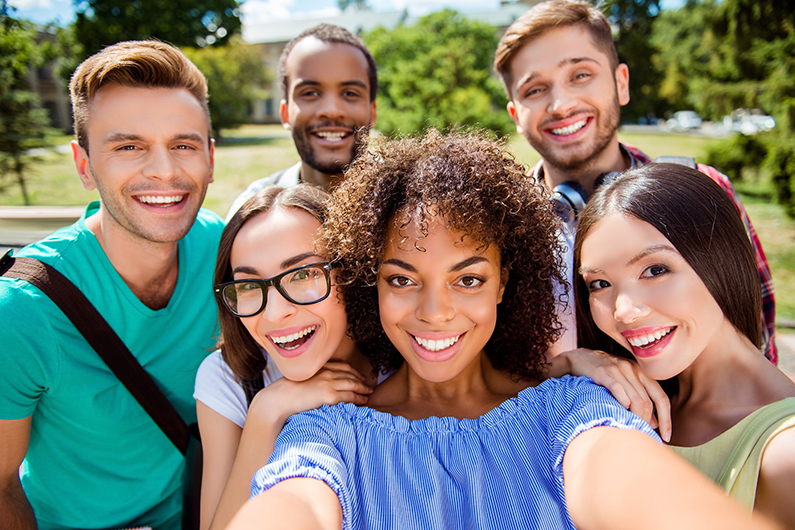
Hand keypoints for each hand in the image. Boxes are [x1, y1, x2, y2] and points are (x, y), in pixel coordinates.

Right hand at [249, 361, 373, 425]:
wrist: (280, 398)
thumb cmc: (286, 390)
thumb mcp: (302, 378)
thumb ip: (313, 378)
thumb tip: (318, 385)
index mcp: (320, 367)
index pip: (342, 366)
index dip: (353, 371)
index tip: (359, 375)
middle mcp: (326, 373)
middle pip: (350, 374)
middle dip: (361, 380)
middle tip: (368, 385)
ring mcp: (329, 383)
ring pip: (352, 385)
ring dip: (363, 389)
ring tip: (369, 393)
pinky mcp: (329, 396)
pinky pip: (349, 397)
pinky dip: (359, 399)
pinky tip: (363, 401)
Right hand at [550, 349, 671, 441]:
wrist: (579, 359)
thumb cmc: (604, 374)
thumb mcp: (625, 383)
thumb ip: (640, 400)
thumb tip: (654, 423)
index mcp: (642, 373)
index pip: (661, 398)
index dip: (666, 419)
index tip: (666, 436)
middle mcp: (633, 370)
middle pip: (647, 402)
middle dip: (645, 421)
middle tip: (640, 434)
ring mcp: (618, 370)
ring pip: (635, 399)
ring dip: (634, 418)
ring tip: (629, 428)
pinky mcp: (603, 372)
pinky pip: (618, 390)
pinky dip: (621, 403)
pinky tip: (617, 412)